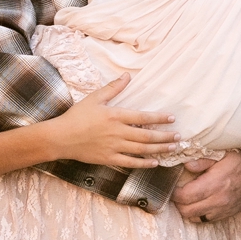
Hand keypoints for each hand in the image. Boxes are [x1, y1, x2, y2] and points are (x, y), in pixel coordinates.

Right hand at [44, 76, 178, 168]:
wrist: (61, 138)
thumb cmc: (77, 116)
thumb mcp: (95, 98)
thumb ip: (113, 88)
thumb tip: (128, 76)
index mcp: (115, 116)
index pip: (143, 117)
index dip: (159, 118)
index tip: (172, 119)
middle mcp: (118, 133)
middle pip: (147, 136)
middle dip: (165, 136)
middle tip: (179, 137)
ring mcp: (114, 148)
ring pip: (142, 150)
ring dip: (159, 149)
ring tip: (173, 148)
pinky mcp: (109, 159)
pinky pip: (130, 163)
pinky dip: (144, 164)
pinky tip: (154, 163)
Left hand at [172, 149, 240, 224]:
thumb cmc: (240, 161)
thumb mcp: (222, 154)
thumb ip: (202, 160)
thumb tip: (186, 166)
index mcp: (215, 183)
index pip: (185, 196)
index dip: (174, 193)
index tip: (172, 186)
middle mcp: (217, 200)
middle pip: (186, 210)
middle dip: (178, 202)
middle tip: (177, 192)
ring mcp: (222, 210)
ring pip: (194, 217)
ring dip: (187, 209)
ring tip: (186, 198)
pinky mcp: (225, 215)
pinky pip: (205, 220)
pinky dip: (198, 213)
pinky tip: (199, 203)